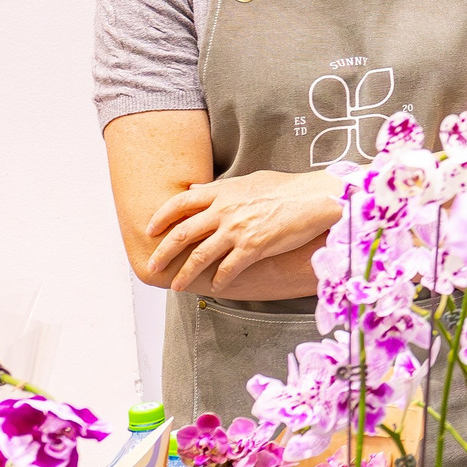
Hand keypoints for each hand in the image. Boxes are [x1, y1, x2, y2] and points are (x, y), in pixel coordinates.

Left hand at [144, 170, 339, 293]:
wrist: (315, 197)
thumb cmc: (288, 187)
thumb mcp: (250, 180)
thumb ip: (221, 187)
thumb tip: (197, 188)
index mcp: (222, 192)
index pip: (180, 203)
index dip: (161, 217)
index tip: (150, 230)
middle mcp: (224, 211)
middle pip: (182, 233)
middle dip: (163, 252)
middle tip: (152, 265)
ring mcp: (237, 230)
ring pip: (200, 256)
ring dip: (184, 274)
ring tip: (176, 286)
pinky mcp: (253, 247)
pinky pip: (228, 269)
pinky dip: (219, 281)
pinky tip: (216, 287)